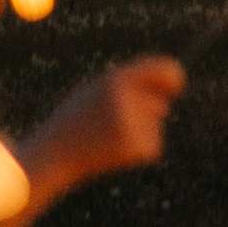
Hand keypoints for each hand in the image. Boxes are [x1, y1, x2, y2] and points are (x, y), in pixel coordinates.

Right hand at [28, 55, 186, 195]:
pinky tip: (114, 153)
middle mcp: (126, 98)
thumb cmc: (73, 122)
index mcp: (116, 79)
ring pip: (156, 125)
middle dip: (152, 111)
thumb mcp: (94, 90)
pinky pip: (153, 146)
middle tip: (120, 124)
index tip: (176, 86)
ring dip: (142, 132)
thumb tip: (168, 82)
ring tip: (109, 139)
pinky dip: (140, 152)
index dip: (174, 77)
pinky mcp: (135, 148)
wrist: (52, 156)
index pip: (165, 70)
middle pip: (162, 102)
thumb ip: (127, 82)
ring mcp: (131, 123)